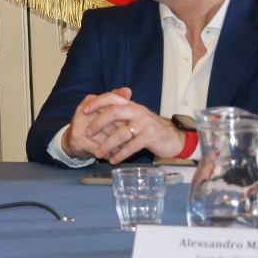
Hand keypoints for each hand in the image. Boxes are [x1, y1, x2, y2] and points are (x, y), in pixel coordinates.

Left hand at [65, 88, 185, 161]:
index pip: (112, 97)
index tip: (83, 110)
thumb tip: (96, 111)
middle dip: (98, 123)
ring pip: (121, 133)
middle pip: (114, 112)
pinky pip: (131, 146)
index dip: (96, 102)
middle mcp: (137, 111)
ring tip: (97, 153)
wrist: (174, 137)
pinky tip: (113, 160)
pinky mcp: (150, 137)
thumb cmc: (149, 127)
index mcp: (131, 105)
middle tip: (87, 133)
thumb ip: (119, 113)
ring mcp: (145, 124)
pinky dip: (120, 154)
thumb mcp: (135, 116)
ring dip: (107, 144)